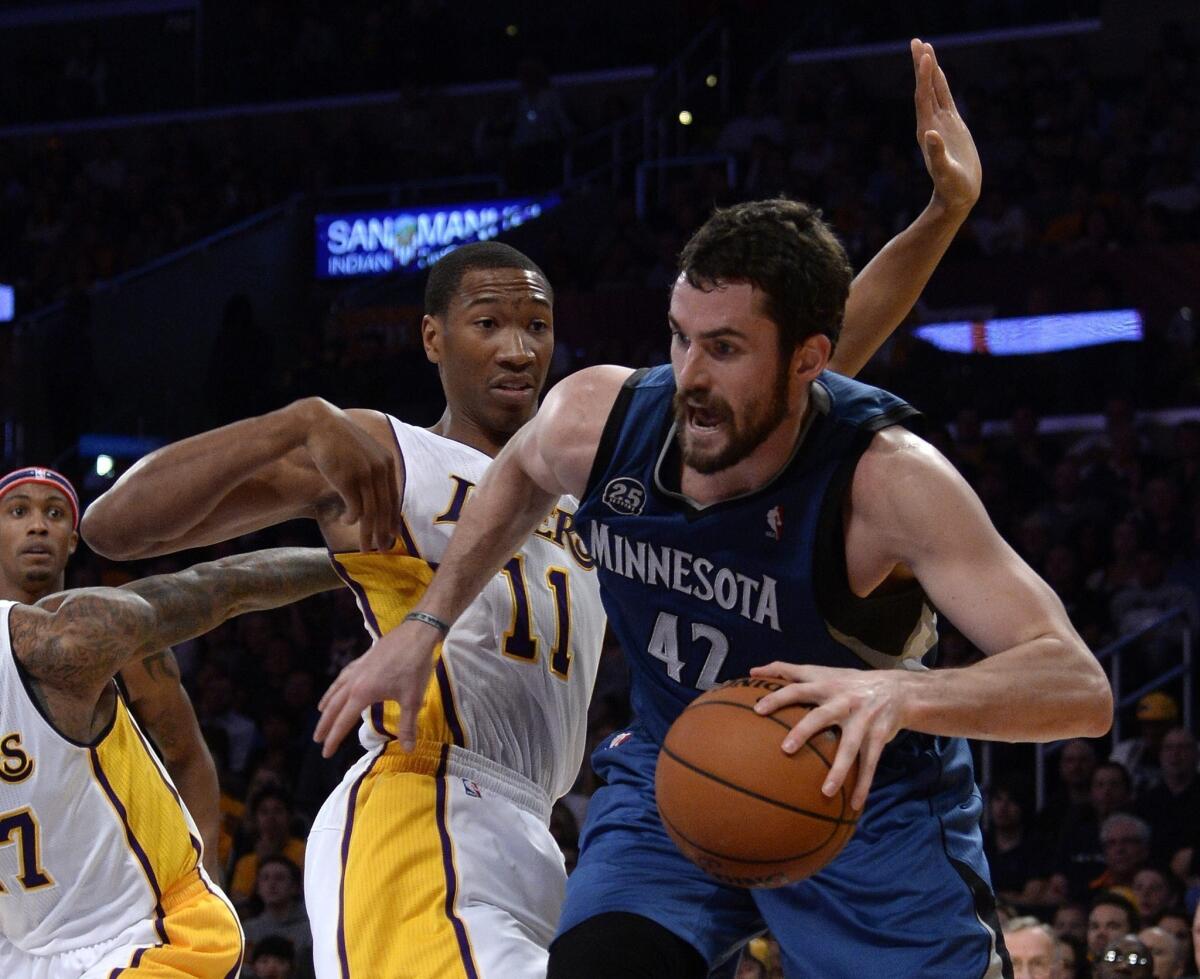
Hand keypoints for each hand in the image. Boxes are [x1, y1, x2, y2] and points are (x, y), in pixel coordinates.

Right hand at [302, 398, 400, 551]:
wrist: (317, 424)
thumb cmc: (338, 441)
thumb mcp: (363, 453)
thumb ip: (372, 471)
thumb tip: (375, 497)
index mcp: (387, 462)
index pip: (394, 497)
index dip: (393, 519)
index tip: (393, 535)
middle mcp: (380, 468)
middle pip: (385, 508)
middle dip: (383, 532)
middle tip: (383, 550)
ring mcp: (364, 474)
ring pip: (371, 512)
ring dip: (368, 533)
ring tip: (365, 548)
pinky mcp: (347, 479)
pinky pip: (354, 508)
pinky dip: (351, 519)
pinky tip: (346, 522)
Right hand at [313, 617, 441, 756]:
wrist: (416, 634)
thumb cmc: (415, 668)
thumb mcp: (412, 700)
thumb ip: (408, 726)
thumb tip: (409, 750)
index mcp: (362, 694)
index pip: (343, 722)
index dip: (334, 739)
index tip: (325, 753)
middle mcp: (354, 682)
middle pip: (334, 707)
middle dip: (325, 724)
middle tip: (317, 739)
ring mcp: (357, 668)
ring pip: (336, 689)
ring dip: (327, 704)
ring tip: (320, 714)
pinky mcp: (363, 658)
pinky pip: (343, 676)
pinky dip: (336, 685)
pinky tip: (339, 687)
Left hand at [749, 662, 906, 810]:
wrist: (897, 690)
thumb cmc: (847, 682)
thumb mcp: (821, 672)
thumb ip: (788, 671)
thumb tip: (751, 671)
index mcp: (826, 685)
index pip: (798, 688)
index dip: (778, 696)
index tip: (757, 710)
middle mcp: (843, 701)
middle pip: (821, 716)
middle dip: (804, 731)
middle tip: (785, 749)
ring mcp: (862, 720)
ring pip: (850, 747)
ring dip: (839, 770)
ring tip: (825, 792)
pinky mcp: (879, 737)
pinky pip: (870, 764)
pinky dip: (863, 785)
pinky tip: (854, 805)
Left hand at [911, 38, 980, 215]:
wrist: (957, 196)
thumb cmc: (952, 187)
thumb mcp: (945, 171)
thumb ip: (936, 154)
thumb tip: (929, 135)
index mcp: (926, 131)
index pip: (923, 97)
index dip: (924, 76)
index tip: (925, 55)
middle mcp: (931, 123)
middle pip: (925, 88)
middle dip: (921, 65)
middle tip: (917, 41)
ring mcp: (941, 123)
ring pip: (934, 90)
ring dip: (930, 70)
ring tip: (926, 48)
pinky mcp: (952, 125)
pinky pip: (945, 98)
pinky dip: (941, 83)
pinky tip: (938, 72)